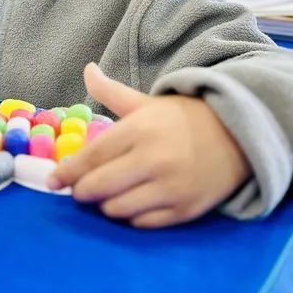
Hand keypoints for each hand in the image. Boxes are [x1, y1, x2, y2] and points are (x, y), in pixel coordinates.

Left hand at [47, 63, 251, 227]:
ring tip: (109, 194)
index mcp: (139, 130)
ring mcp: (169, 188)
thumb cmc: (183, 119)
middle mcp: (153, 160)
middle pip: (98, 186)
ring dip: (106, 205)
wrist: (238, 136)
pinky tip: (133, 203)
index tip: (54, 180)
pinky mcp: (184, 210)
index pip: (92, 157)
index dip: (68, 171)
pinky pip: (142, 223)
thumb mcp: (146, 103)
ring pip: (117, 209)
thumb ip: (111, 91)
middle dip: (81, 191)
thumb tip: (87, 69)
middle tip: (79, 190)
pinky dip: (131, 217)